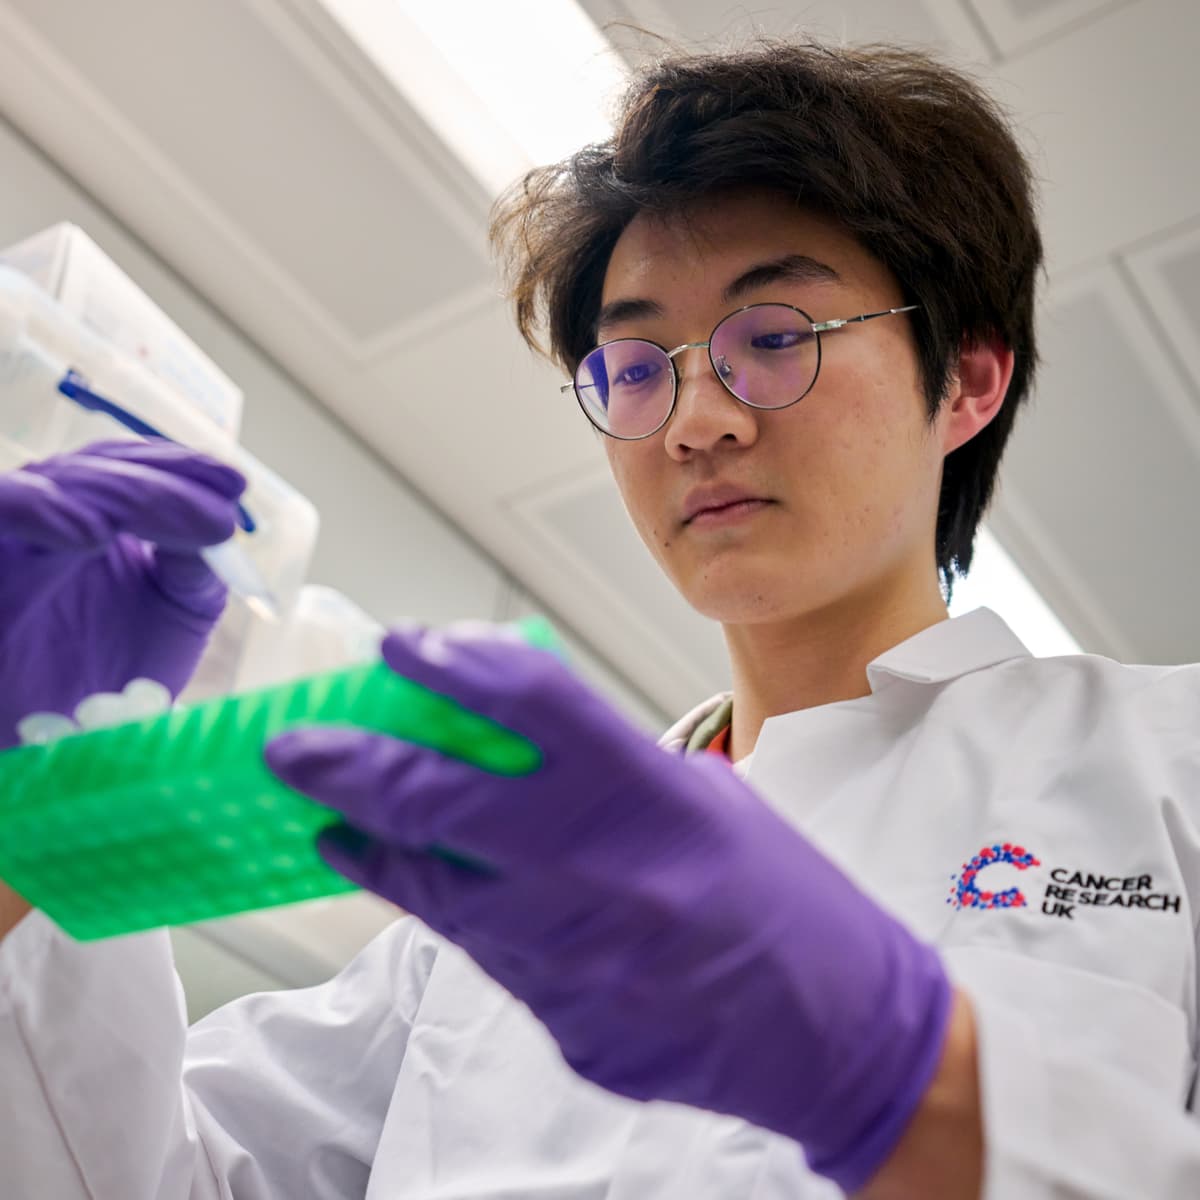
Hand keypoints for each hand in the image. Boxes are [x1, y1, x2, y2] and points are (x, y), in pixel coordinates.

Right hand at [0, 440, 245, 748]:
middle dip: (160, 480)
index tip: (235, 486)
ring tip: (166, 509)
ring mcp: (4, 543)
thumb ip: (194, 566)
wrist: (54, 751)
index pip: (127, 470)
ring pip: (45, 486)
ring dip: (113, 492)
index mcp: (89, 522)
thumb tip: (216, 522)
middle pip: (91, 471)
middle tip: (220, 505)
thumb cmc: (109, 678)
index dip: (179, 469)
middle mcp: (38, 522)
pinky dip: (36, 511)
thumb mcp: (176, 614)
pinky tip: (89, 534)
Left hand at [265, 624, 952, 1193]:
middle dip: (351, 765)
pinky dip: (434, 910)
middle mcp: (607, 874)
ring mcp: (579, 958)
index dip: (452, 662)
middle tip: (295, 745)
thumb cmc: (789, 902)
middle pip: (443, 799)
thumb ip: (608, 767)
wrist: (841, 1033)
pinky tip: (401, 884)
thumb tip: (508, 735)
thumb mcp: (710, 801)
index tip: (401, 644)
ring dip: (371, 847)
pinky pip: (484, 955)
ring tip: (325, 819)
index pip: (529, 702)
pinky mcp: (566, 1023)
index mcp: (657, 798)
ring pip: (436, 890)